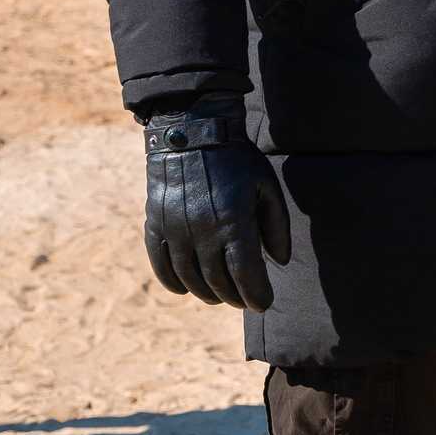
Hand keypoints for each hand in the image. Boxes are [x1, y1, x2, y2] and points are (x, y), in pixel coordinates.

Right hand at [142, 97, 289, 309]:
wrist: (191, 132)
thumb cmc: (236, 159)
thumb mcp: (265, 186)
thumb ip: (276, 226)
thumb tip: (279, 262)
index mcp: (233, 223)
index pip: (245, 274)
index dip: (256, 294)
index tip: (264, 303)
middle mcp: (201, 233)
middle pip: (217, 281)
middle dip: (234, 296)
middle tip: (244, 300)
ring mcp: (175, 231)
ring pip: (190, 278)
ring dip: (206, 293)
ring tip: (220, 296)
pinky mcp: (156, 225)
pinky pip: (160, 264)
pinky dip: (172, 282)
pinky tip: (185, 289)